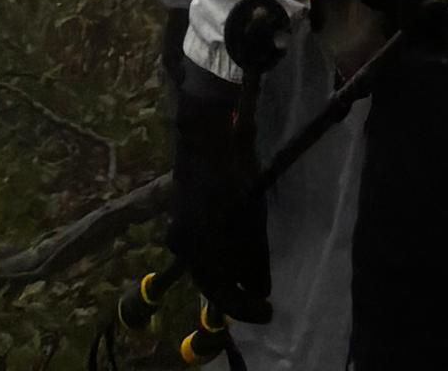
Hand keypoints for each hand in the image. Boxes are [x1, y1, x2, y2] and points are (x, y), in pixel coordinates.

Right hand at [166, 58, 270, 329]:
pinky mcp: (179, 214)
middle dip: (236, 291)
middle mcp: (184, 250)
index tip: (269, 311)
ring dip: (226, 271)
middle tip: (259, 296)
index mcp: (202, 256)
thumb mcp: (254, 223)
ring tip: (249, 271)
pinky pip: (199, 244)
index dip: (248, 309)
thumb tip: (259, 291)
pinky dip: (217, 251)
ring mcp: (178, 231)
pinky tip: (233, 244)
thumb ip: (256, 263)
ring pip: (204, 262)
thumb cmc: (235, 179)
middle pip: (211, 282)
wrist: (205, 137)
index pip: (225, 297)